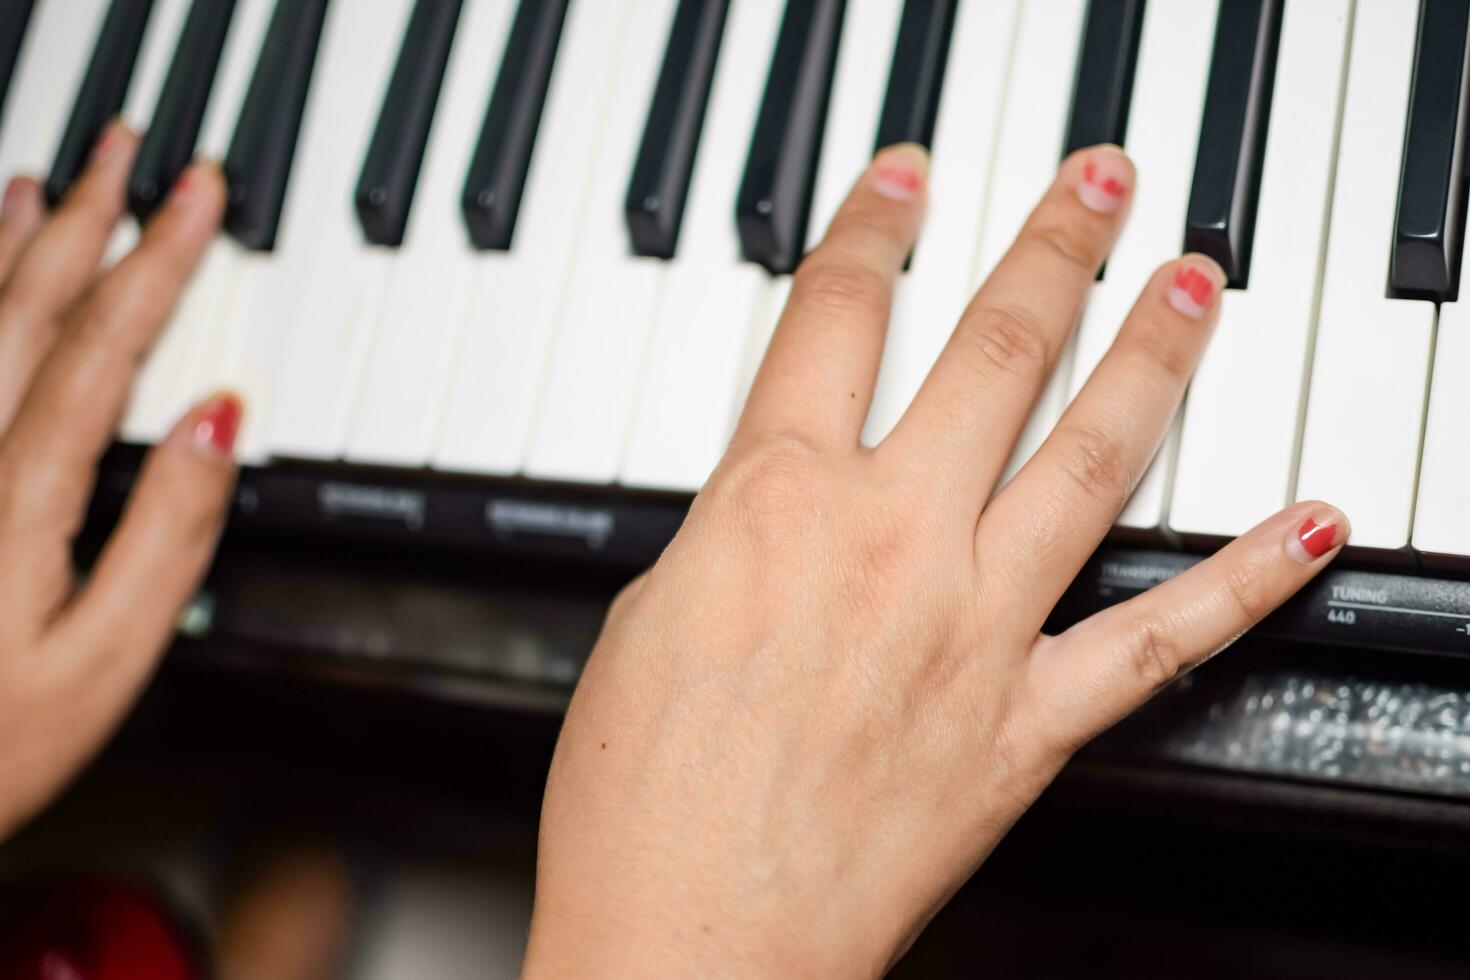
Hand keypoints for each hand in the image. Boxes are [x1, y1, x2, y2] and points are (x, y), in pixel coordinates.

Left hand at [0, 122, 238, 837]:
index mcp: (18, 495)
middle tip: (132, 149)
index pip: (103, 343)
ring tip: (53, 177)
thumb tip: (222, 425)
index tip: (201, 198)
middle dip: (89, 215)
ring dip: (16, 238)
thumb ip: (172, 532)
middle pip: (28, 305)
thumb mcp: (109, 657)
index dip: (159, 260)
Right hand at [525, 143, 1348, 976]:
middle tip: (1095, 188)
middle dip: (1053, 249)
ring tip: (1196, 288)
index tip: (909, 185)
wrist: (690, 943)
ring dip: (1156, 357)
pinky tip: (1302, 528)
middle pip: (992, 352)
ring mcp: (971, 627)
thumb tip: (787, 498)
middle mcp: (887, 542)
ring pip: (1091, 456)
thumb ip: (740, 533)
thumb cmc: (644, 799)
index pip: (833, 317)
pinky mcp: (1028, 723)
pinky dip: (1246, 578)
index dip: (875, 227)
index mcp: (770, 505)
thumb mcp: (654, 616)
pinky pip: (1161, 638)